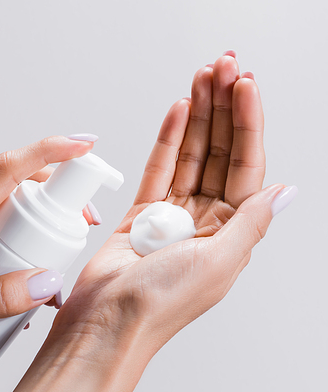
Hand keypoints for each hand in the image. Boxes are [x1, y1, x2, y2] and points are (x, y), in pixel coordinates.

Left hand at [0, 135, 97, 369]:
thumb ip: (1, 299)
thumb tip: (47, 282)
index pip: (9, 168)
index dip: (51, 150)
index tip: (84, 145)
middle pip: (8, 179)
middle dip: (52, 191)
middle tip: (77, 222)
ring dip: (27, 215)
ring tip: (46, 255)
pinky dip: (4, 229)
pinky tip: (8, 267)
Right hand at [55, 55, 291, 363]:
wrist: (106, 324)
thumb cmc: (160, 306)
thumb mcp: (219, 262)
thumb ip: (251, 222)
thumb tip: (285, 193)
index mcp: (232, 232)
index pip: (246, 164)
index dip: (247, 121)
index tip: (245, 84)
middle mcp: (207, 220)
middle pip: (219, 151)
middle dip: (223, 107)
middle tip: (224, 67)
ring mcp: (174, 214)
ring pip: (190, 152)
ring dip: (198, 114)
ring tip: (202, 76)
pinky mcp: (143, 213)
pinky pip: (159, 167)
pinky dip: (168, 137)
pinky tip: (178, 110)